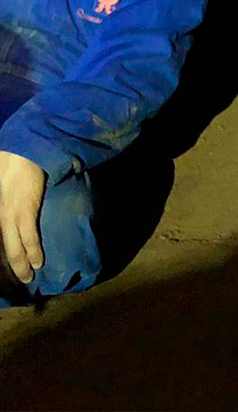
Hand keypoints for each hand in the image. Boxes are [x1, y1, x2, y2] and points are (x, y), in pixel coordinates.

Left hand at [0, 151, 45, 284]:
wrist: (24, 153)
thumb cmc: (13, 163)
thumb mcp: (5, 185)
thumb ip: (10, 198)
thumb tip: (19, 203)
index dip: (3, 257)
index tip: (7, 268)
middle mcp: (1, 218)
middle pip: (4, 250)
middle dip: (11, 267)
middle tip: (20, 280)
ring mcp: (12, 216)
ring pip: (14, 250)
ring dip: (22, 265)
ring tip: (28, 277)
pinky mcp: (25, 212)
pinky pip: (29, 239)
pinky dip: (33, 253)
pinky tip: (38, 263)